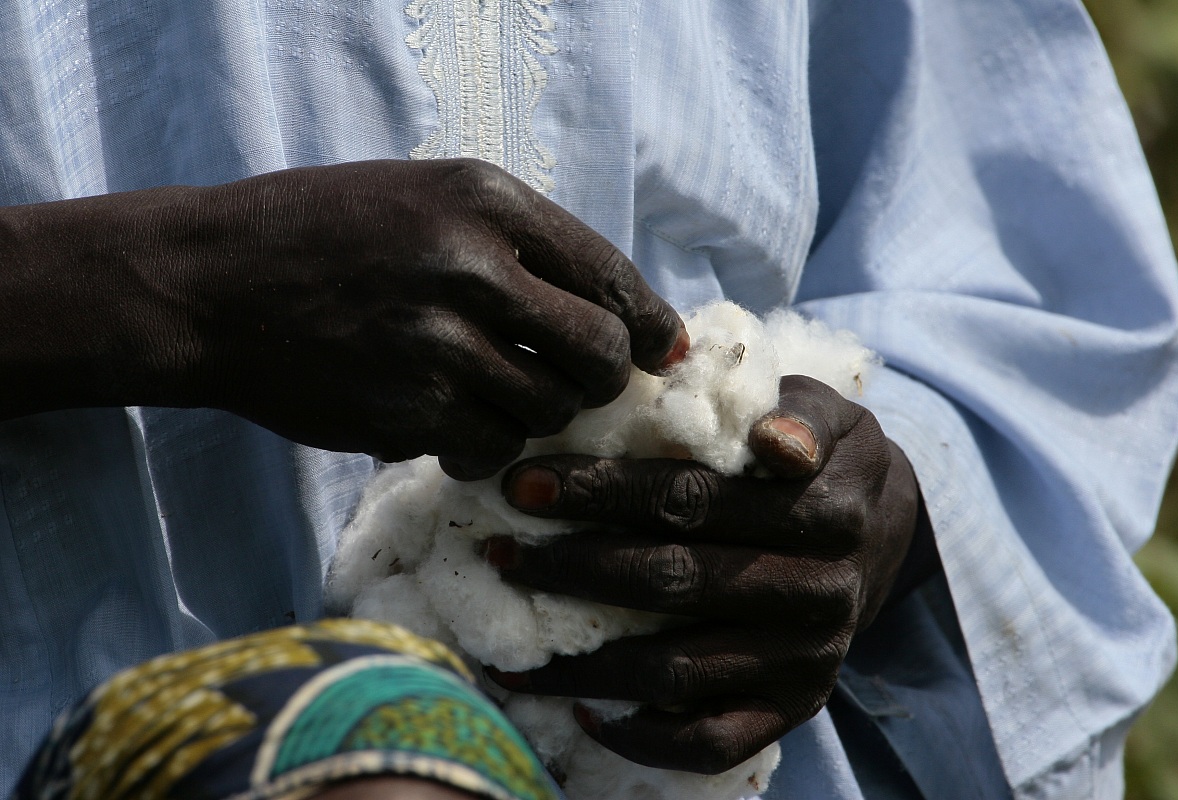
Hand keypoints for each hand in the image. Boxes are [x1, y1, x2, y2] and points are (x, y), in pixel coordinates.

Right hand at [0, 159, 684, 477]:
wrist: (209, 284)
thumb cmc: (325, 235)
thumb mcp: (425, 198)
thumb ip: (519, 246)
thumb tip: (617, 317)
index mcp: (484, 200)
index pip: (609, 273)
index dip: (648, 322)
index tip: (659, 350)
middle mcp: (470, 267)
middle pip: (597, 352)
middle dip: (603, 379)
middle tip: (581, 383)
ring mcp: (437, 344)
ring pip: (547, 409)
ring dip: (538, 413)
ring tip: (498, 394)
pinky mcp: (404, 411)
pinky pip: (489, 446)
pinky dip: (484, 445)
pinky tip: (452, 423)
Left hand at [482, 375, 921, 772]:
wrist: (886, 533)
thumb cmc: (823, 457)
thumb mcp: (826, 410)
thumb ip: (794, 413)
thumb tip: (770, 440)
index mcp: (822, 511)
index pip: (690, 501)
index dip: (600, 493)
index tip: (522, 486)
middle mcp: (817, 593)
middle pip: (673, 581)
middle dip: (572, 568)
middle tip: (498, 554)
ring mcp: (806, 660)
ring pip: (677, 669)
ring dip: (585, 659)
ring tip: (509, 646)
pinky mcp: (796, 708)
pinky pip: (713, 742)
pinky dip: (644, 738)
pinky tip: (584, 711)